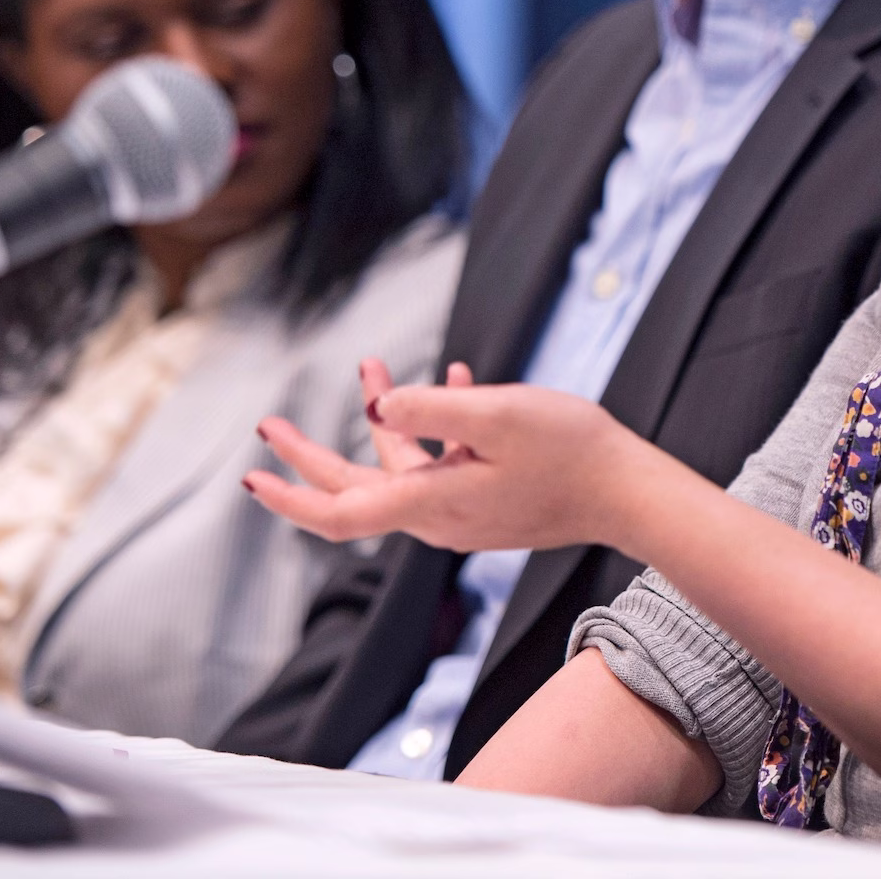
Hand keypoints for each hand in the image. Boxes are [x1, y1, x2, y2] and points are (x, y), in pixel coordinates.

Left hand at [246, 370, 646, 552]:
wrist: (628, 492)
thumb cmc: (571, 449)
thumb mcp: (499, 413)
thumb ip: (434, 407)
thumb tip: (377, 403)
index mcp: (433, 503)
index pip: (341, 511)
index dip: (291, 495)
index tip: (252, 477)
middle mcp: (439, 517)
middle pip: (356, 491)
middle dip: (310, 454)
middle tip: (270, 423)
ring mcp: (464, 514)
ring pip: (401, 469)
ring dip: (383, 418)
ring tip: (371, 363)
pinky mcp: (488, 503)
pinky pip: (441, 466)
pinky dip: (434, 427)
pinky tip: (456, 380)